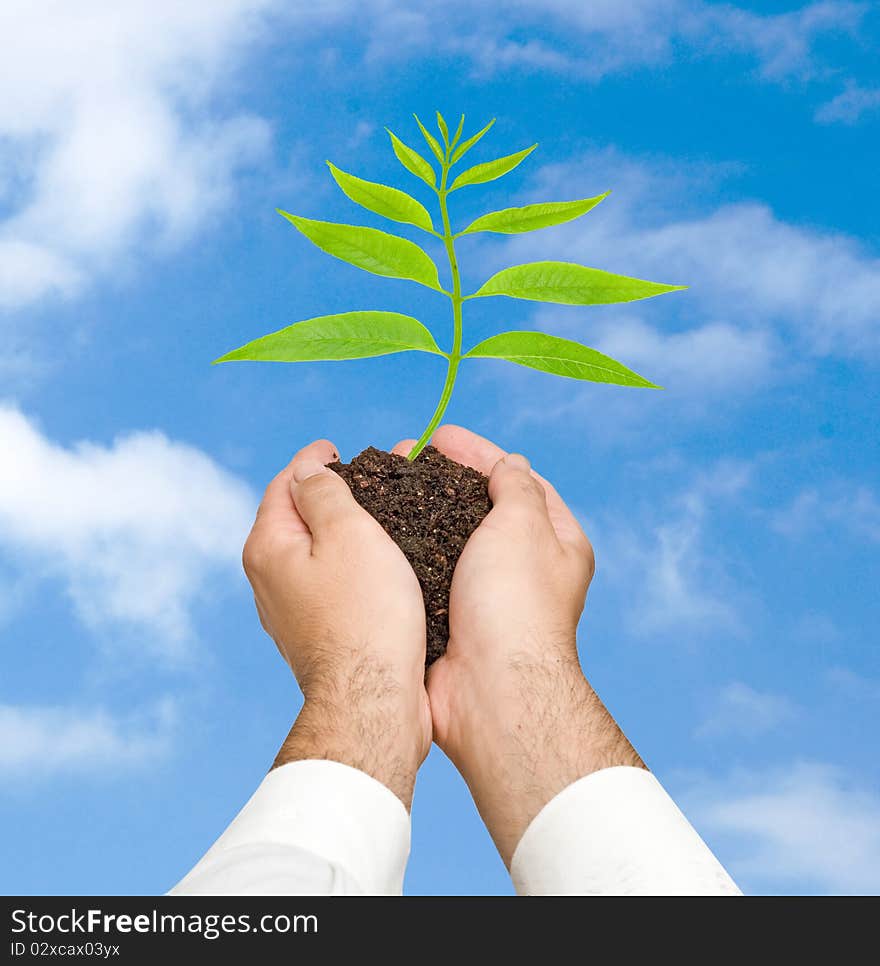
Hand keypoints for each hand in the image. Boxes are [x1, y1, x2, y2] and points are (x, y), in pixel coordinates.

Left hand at [243, 439, 431, 807]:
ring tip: (374, 517)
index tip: (336, 448)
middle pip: (294, 518)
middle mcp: (268, 579)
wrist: (372, 700)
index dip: (312, 460)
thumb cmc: (367, 615)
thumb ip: (324, 492)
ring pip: (312, 553)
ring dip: (338, 531)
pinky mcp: (314, 634)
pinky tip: (373, 567)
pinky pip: (326, 584)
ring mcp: (288, 611)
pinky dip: (345, 564)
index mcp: (268, 546)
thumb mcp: (349, 533)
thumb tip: (307, 471)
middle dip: (325, 493)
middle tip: (364, 478)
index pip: (284, 483)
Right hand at [394, 426, 643, 860]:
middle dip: (442, 479)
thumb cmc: (515, 605)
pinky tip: (380, 534)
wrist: (490, 690)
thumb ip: (515, 487)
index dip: (479, 453)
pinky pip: (427, 572)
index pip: (518, 480)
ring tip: (383, 489)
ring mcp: (487, 595)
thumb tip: (511, 465)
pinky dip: (406, 550)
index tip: (439, 436)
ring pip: (448, 539)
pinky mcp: (452, 617)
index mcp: (557, 542)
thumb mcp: (523, 525)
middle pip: (480, 508)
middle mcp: (524, 569)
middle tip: (402, 458)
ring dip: (419, 511)